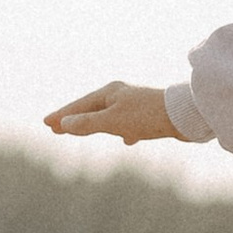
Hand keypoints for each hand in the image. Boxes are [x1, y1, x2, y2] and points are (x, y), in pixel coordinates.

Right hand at [45, 81, 184, 145]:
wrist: (186, 115)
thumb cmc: (148, 116)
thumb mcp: (113, 122)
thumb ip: (88, 124)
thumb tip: (66, 124)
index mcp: (110, 92)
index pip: (79, 106)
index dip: (62, 116)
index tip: (46, 123)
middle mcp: (122, 95)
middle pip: (92, 109)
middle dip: (74, 119)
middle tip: (55, 128)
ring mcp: (136, 104)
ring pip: (109, 116)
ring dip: (94, 125)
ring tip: (83, 133)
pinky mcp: (150, 116)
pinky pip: (128, 123)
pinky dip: (120, 130)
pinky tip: (127, 140)